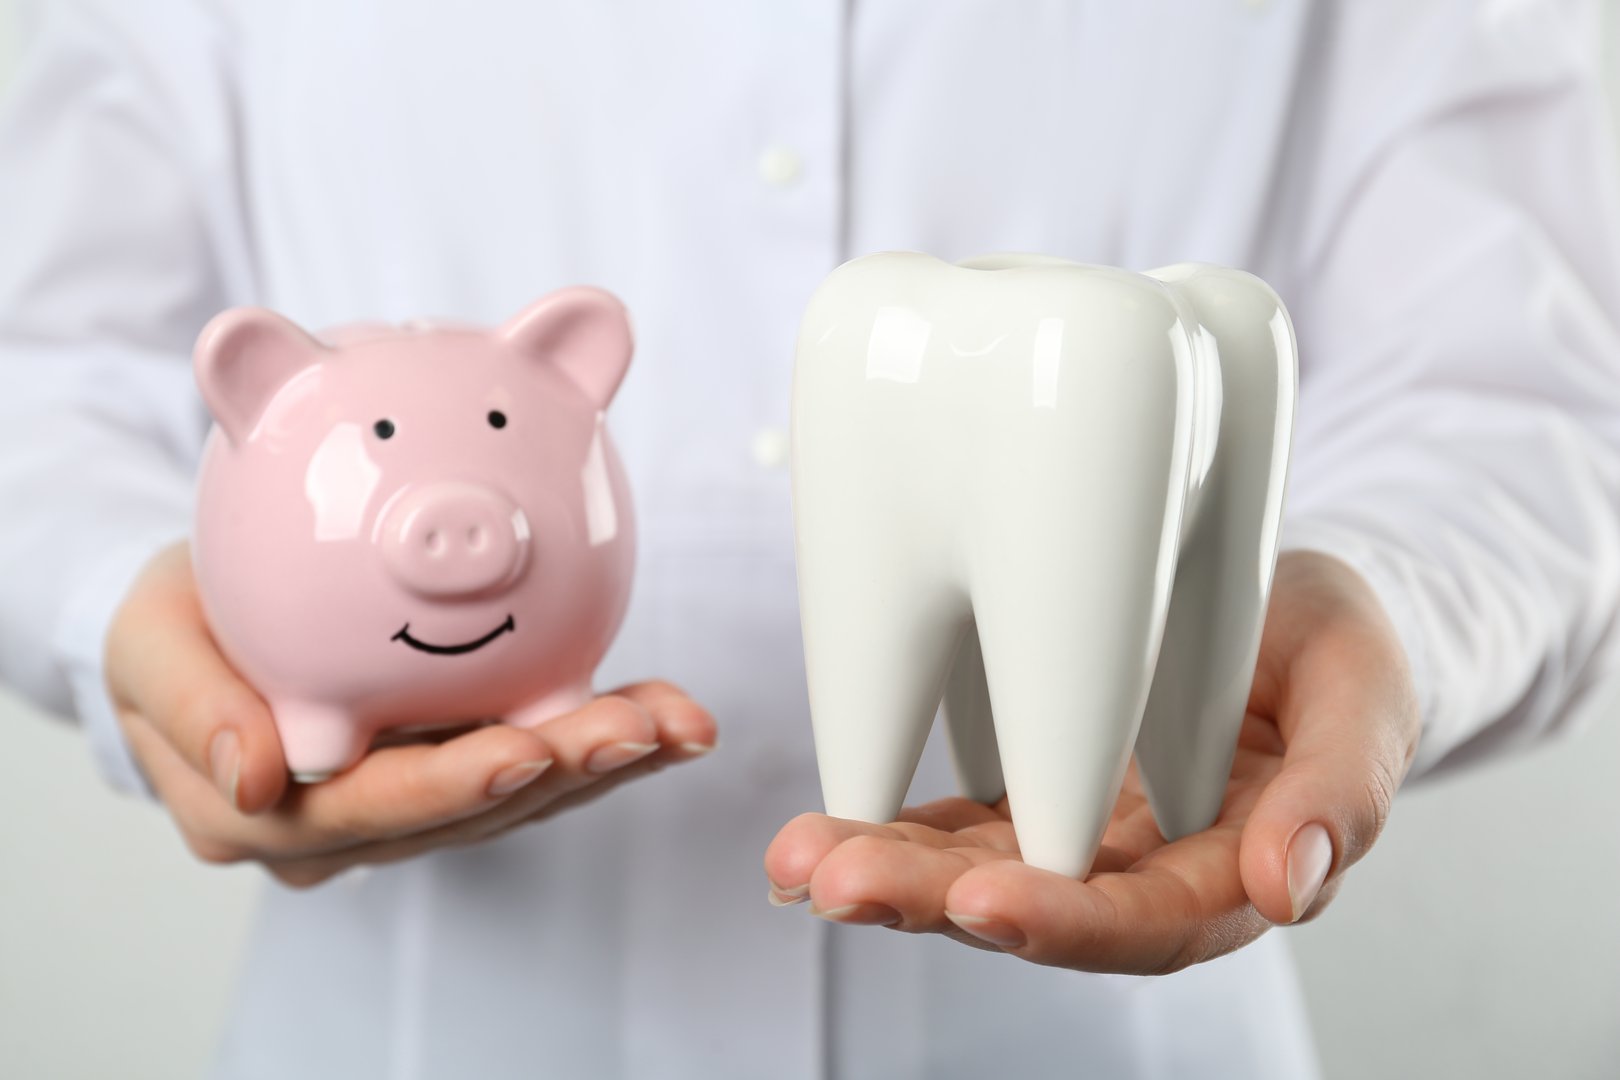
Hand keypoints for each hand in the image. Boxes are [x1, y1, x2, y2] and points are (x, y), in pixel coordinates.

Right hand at [106, 542, 716, 887]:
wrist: (205, 617)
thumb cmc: (174, 625)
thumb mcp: (145, 643)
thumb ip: (187, 707)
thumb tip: (251, 779)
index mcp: (266, 816)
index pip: (366, 812)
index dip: (448, 788)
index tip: (522, 752)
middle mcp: (351, 827)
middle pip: (464, 812)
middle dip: (560, 773)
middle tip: (637, 730)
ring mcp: (410, 803)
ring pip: (518, 796)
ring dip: (603, 761)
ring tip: (677, 721)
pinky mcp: (457, 767)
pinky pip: (535, 755)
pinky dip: (601, 734)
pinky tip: (667, 712)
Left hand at [764, 550, 1419, 973]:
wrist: (1288, 611)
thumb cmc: (1337, 651)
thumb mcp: (1364, 694)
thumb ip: (1342, 791)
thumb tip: (1287, 887)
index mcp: (1229, 870)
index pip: (1144, 924)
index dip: (1064, 922)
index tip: (981, 905)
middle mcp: (1142, 870)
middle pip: (1036, 908)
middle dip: (932, 903)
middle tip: (836, 882)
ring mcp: (1080, 834)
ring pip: (978, 871)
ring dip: (887, 870)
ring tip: (799, 857)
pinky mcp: (1033, 788)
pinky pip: (958, 822)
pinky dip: (891, 827)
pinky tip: (819, 831)